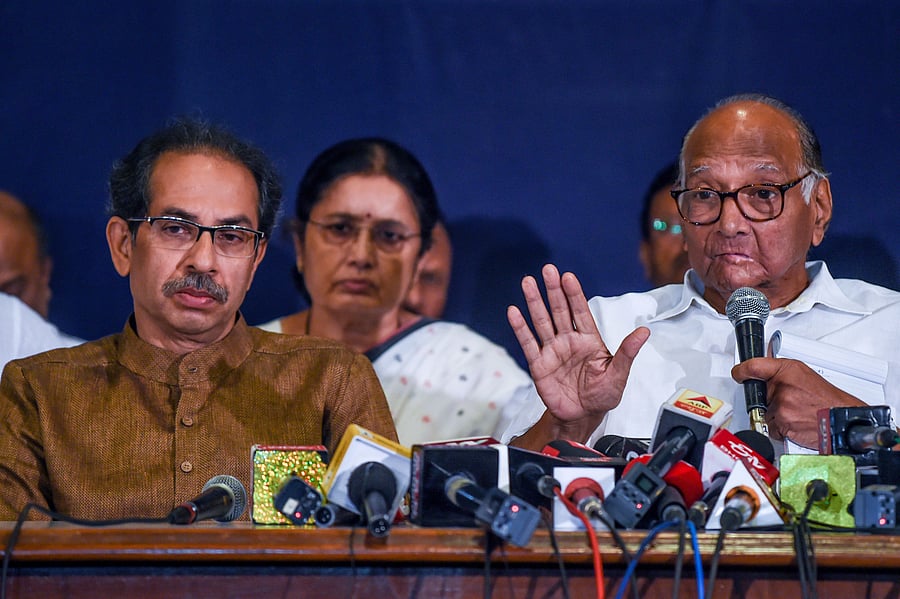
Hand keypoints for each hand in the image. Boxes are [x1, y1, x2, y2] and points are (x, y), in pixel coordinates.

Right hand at [507, 264, 648, 443]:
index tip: (568, 277)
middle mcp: (569, 341)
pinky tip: (514, 312)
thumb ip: (627, 352)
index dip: (574, 294)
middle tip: (547, 270)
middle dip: (553, 290)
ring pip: (542, 321)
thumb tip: (644, 331)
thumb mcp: (618, 374)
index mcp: (589, 340)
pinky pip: (528, 344)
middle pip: (559, 310)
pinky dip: (520, 328)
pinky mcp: (539, 364)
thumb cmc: (602, 394)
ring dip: (534, 302)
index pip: (580, 311)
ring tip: (527, 282)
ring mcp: (552, 351)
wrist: (582, 416)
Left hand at [732, 357, 863, 448]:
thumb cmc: (826, 399)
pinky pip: (770, 427)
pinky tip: (795, 423)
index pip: (754, 366)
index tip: (738, 373)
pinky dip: (780, 428)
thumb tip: (764, 372)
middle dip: (767, 400)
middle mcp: (782, 386)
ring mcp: (781, 404)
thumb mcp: (805, 375)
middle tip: (788, 401)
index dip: (741, 370)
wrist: (839, 419)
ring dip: (776, 415)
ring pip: (764, 412)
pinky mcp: (782, 422)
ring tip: (797, 413)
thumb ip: (782, 373)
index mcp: (788, 370)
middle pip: (758, 394)